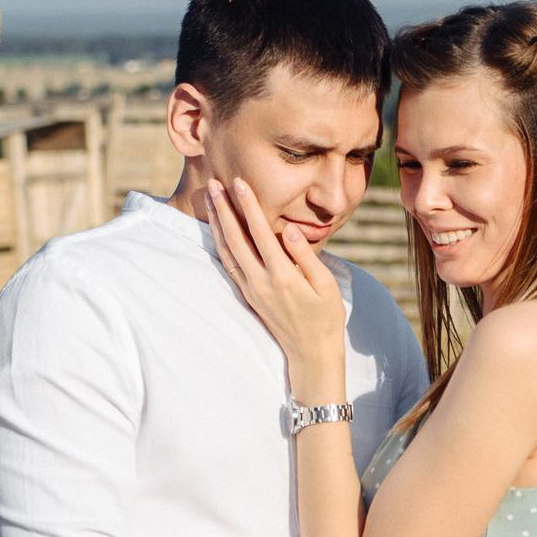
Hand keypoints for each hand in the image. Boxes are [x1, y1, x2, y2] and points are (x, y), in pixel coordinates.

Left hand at [207, 179, 347, 400]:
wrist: (311, 354)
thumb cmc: (325, 318)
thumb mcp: (325, 286)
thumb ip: (305, 256)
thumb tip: (287, 230)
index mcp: (282, 276)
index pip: (260, 233)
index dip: (248, 206)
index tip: (239, 183)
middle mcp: (261, 282)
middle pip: (235, 238)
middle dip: (224, 209)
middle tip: (214, 183)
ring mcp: (251, 290)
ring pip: (227, 251)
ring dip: (217, 224)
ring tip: (210, 200)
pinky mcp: (248, 296)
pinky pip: (229, 265)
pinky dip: (220, 244)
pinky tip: (216, 230)